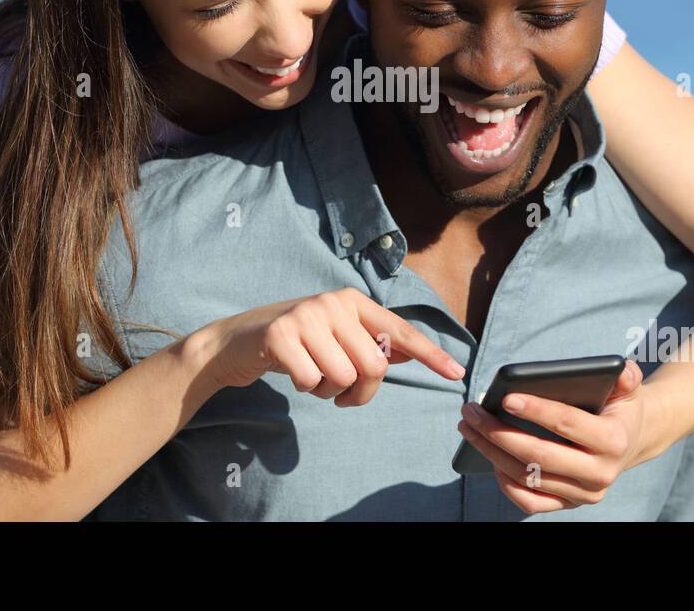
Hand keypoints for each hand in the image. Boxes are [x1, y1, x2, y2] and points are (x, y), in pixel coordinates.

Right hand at [199, 287, 465, 405]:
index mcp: (353, 301)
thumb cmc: (295, 342)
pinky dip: (304, 387)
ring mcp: (306, 315)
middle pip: (373, 366)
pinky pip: (312, 380)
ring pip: (343, 377)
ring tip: (310, 374)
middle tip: (337, 392)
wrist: (236, 341)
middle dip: (358, 391)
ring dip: (327, 390)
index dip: (430, 354)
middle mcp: (333, 302)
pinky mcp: (281, 334)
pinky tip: (291, 372)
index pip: (400, 331)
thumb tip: (411, 352)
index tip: (457, 373)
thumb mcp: (335, 335)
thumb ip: (370, 341)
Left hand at [455, 359, 646, 513]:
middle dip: (498, 433)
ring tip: (469, 427)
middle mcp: (599, 474)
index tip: (505, 398)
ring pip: (528, 477)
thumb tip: (618, 368)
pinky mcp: (569, 505)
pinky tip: (489, 457)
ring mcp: (583, 494)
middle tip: (471, 411)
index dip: (536, 411)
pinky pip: (530, 502)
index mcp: (614, 441)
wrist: (632, 442)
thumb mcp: (628, 388)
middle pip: (539, 456)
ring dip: (492, 452)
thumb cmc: (620, 408)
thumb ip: (625, 376)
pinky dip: (505, 483)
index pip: (567, 424)